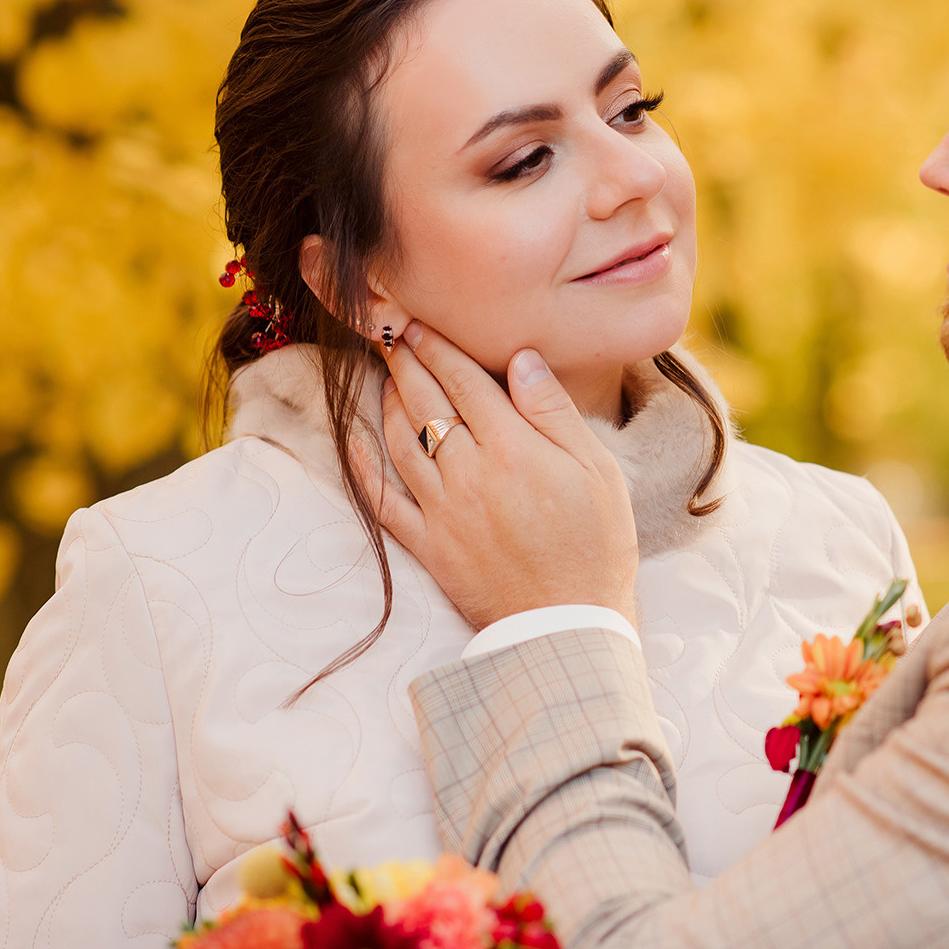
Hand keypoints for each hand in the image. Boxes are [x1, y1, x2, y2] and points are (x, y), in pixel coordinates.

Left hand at [352, 321, 638, 630]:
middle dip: (406, 363)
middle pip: (426, 403)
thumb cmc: (596, 544)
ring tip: (384, 376)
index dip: (438, 347)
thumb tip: (522, 359)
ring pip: (400, 442)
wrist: (570, 624)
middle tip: (390, 334)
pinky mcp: (428, 546)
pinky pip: (382, 501)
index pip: (465, 381)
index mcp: (514, 448)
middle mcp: (469, 473)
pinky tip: (351, 440)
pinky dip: (362, 467)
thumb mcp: (597, 470)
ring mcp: (443, 511)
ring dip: (387, 403)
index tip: (420, 324)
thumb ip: (554, 411)